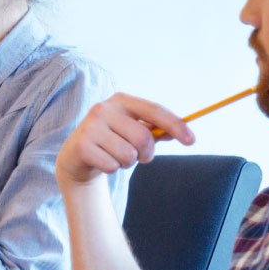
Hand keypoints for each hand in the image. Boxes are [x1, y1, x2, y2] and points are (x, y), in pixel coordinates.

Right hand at [55, 93, 193, 186]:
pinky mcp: (82, 145)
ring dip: (127, 163)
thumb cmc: (112, 141)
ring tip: (116, 158)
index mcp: (121, 100)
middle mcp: (104, 108)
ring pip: (128, 154)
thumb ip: (156, 130)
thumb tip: (184, 134)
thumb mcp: (133, 132)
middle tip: (139, 157)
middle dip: (146, 154)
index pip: (154, 110)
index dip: (175, 125)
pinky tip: (102, 162)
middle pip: (143, 137)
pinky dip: (112, 169)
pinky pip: (112, 165)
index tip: (191, 141)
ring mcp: (90, 126)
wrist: (76, 156)